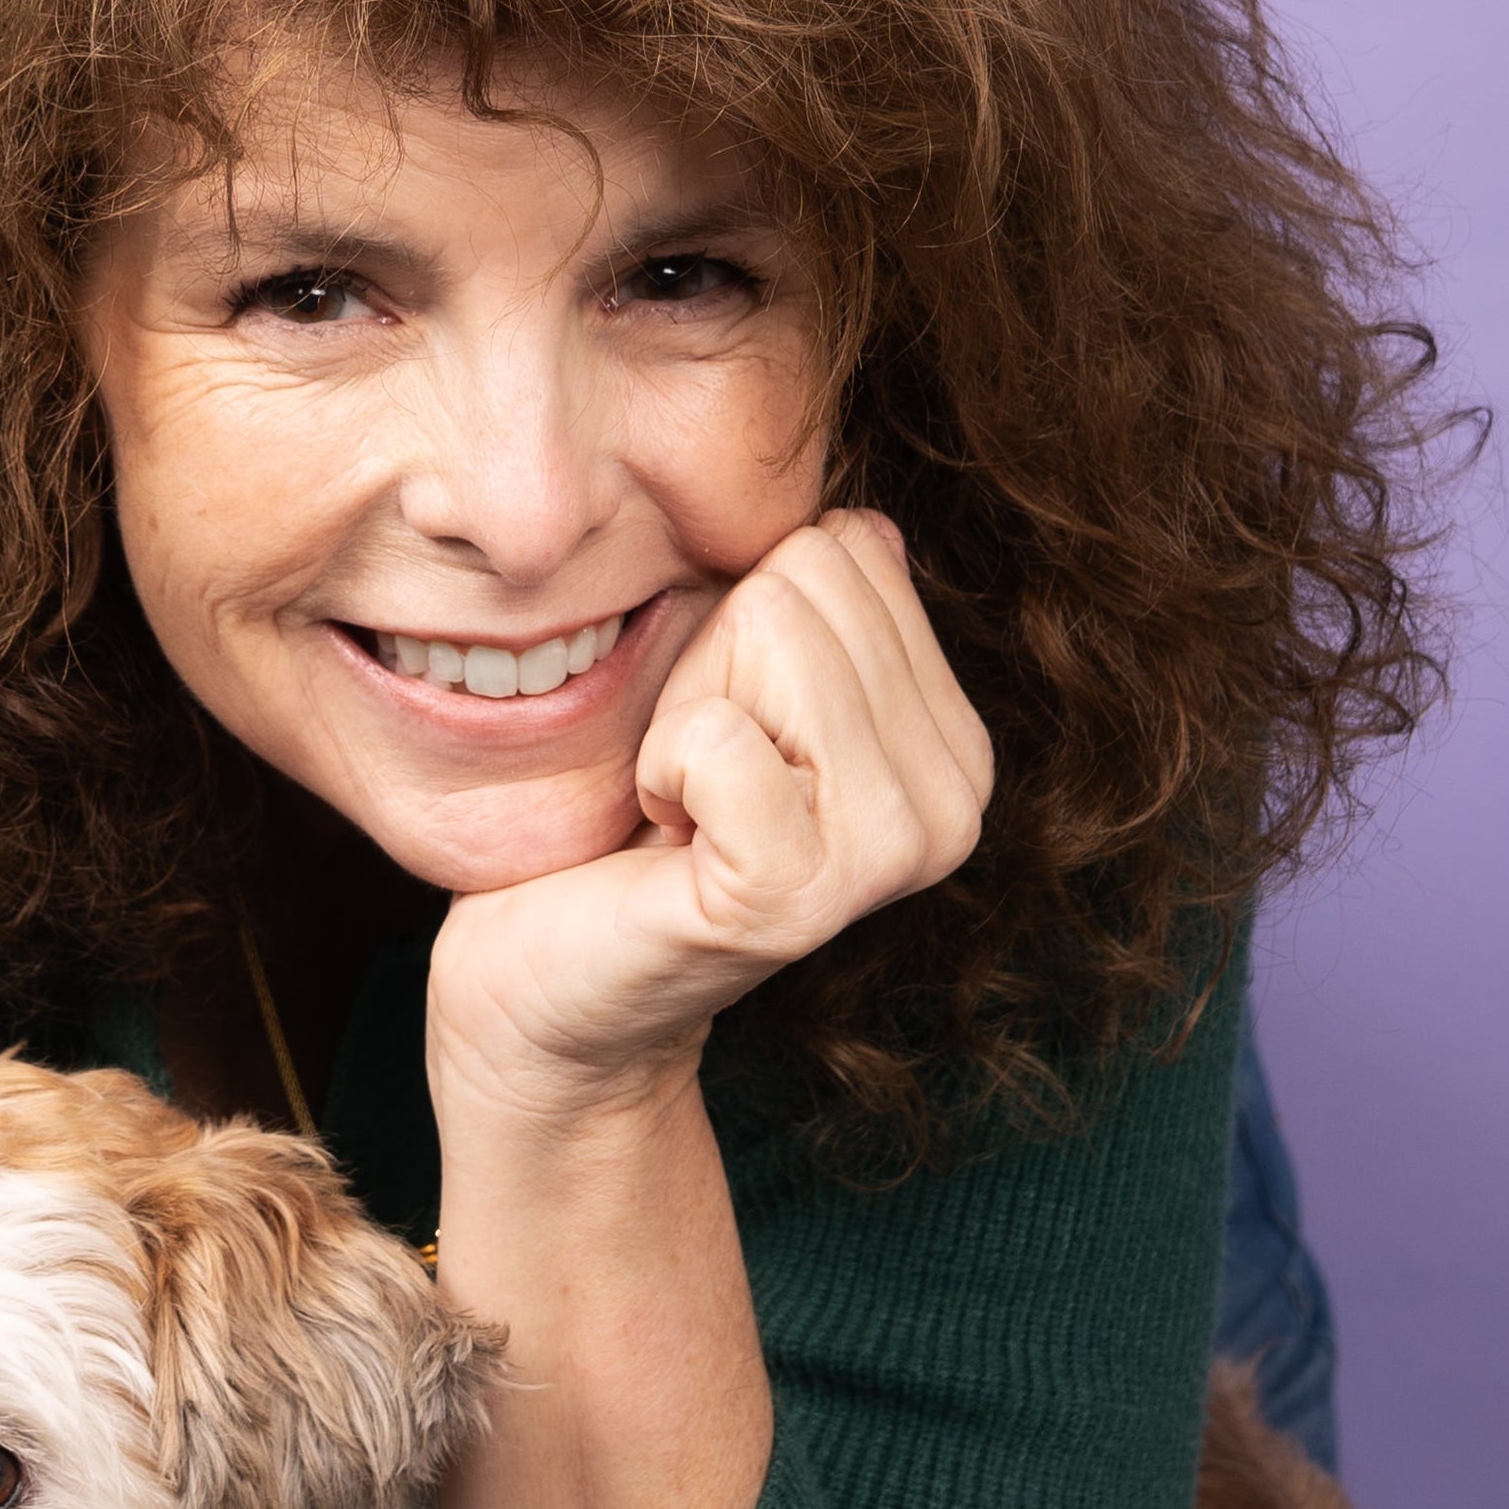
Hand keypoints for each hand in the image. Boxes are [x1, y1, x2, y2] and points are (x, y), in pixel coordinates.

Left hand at [426, 512, 991, 1126]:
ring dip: (684, 715)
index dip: (745, 626)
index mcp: (957, 744)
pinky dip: (659, 768)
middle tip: (697, 779)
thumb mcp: (733, 682)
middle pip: (809, 581)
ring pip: (770, 633)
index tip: (727, 738)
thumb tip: (862, 526)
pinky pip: (714, 733)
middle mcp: (952, 803)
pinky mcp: (795, 898)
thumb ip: (812, 606)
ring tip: (685, 809)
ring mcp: (886, 855)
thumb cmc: (631, 822)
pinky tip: (669, 842)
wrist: (551, 982)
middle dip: (716, 662)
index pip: (846, 551)